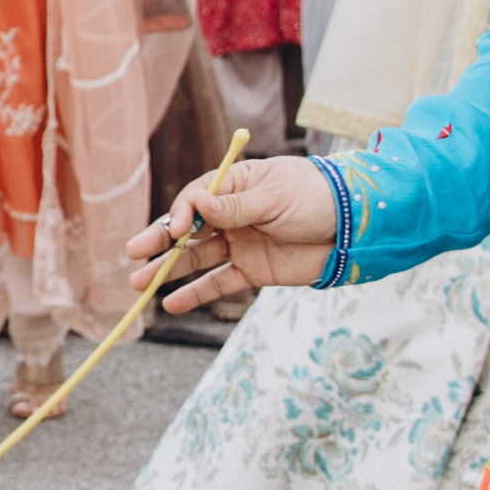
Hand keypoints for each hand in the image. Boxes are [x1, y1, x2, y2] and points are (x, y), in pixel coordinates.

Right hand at [131, 152, 336, 303]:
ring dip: (169, 271)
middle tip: (133, 253)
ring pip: (197, 258)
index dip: (181, 215)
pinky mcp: (252, 270)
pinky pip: (219, 282)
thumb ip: (236, 208)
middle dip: (160, 242)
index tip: (174, 229)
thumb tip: (196, 208)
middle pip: (188, 229)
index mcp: (236, 185)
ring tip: (140, 284)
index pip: (196, 199)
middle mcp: (232, 214)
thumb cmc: (317, 198)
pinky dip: (196, 293)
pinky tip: (173, 304)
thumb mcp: (276, 198)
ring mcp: (240, 243)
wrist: (356, 228)